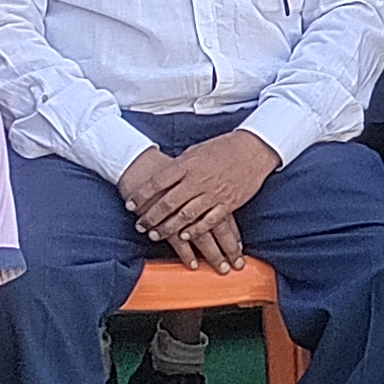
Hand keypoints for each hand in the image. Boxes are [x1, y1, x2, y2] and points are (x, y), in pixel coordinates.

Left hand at [119, 133, 277, 268]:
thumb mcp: (196, 151)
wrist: (253, 149)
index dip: (142, 195)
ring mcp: (212, 194)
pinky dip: (195, 230)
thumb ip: (180, 166)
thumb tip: (165, 176)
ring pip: (185, 215)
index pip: (158, 182)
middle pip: (168, 203)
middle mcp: (197, 181)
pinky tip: (184, 236)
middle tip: (140, 226)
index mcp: (187, 165)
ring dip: (168, 228)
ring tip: (155, 235)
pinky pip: (208, 221)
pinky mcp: (227, 203)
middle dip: (151, 217)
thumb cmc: (224, 147)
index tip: (131, 204)